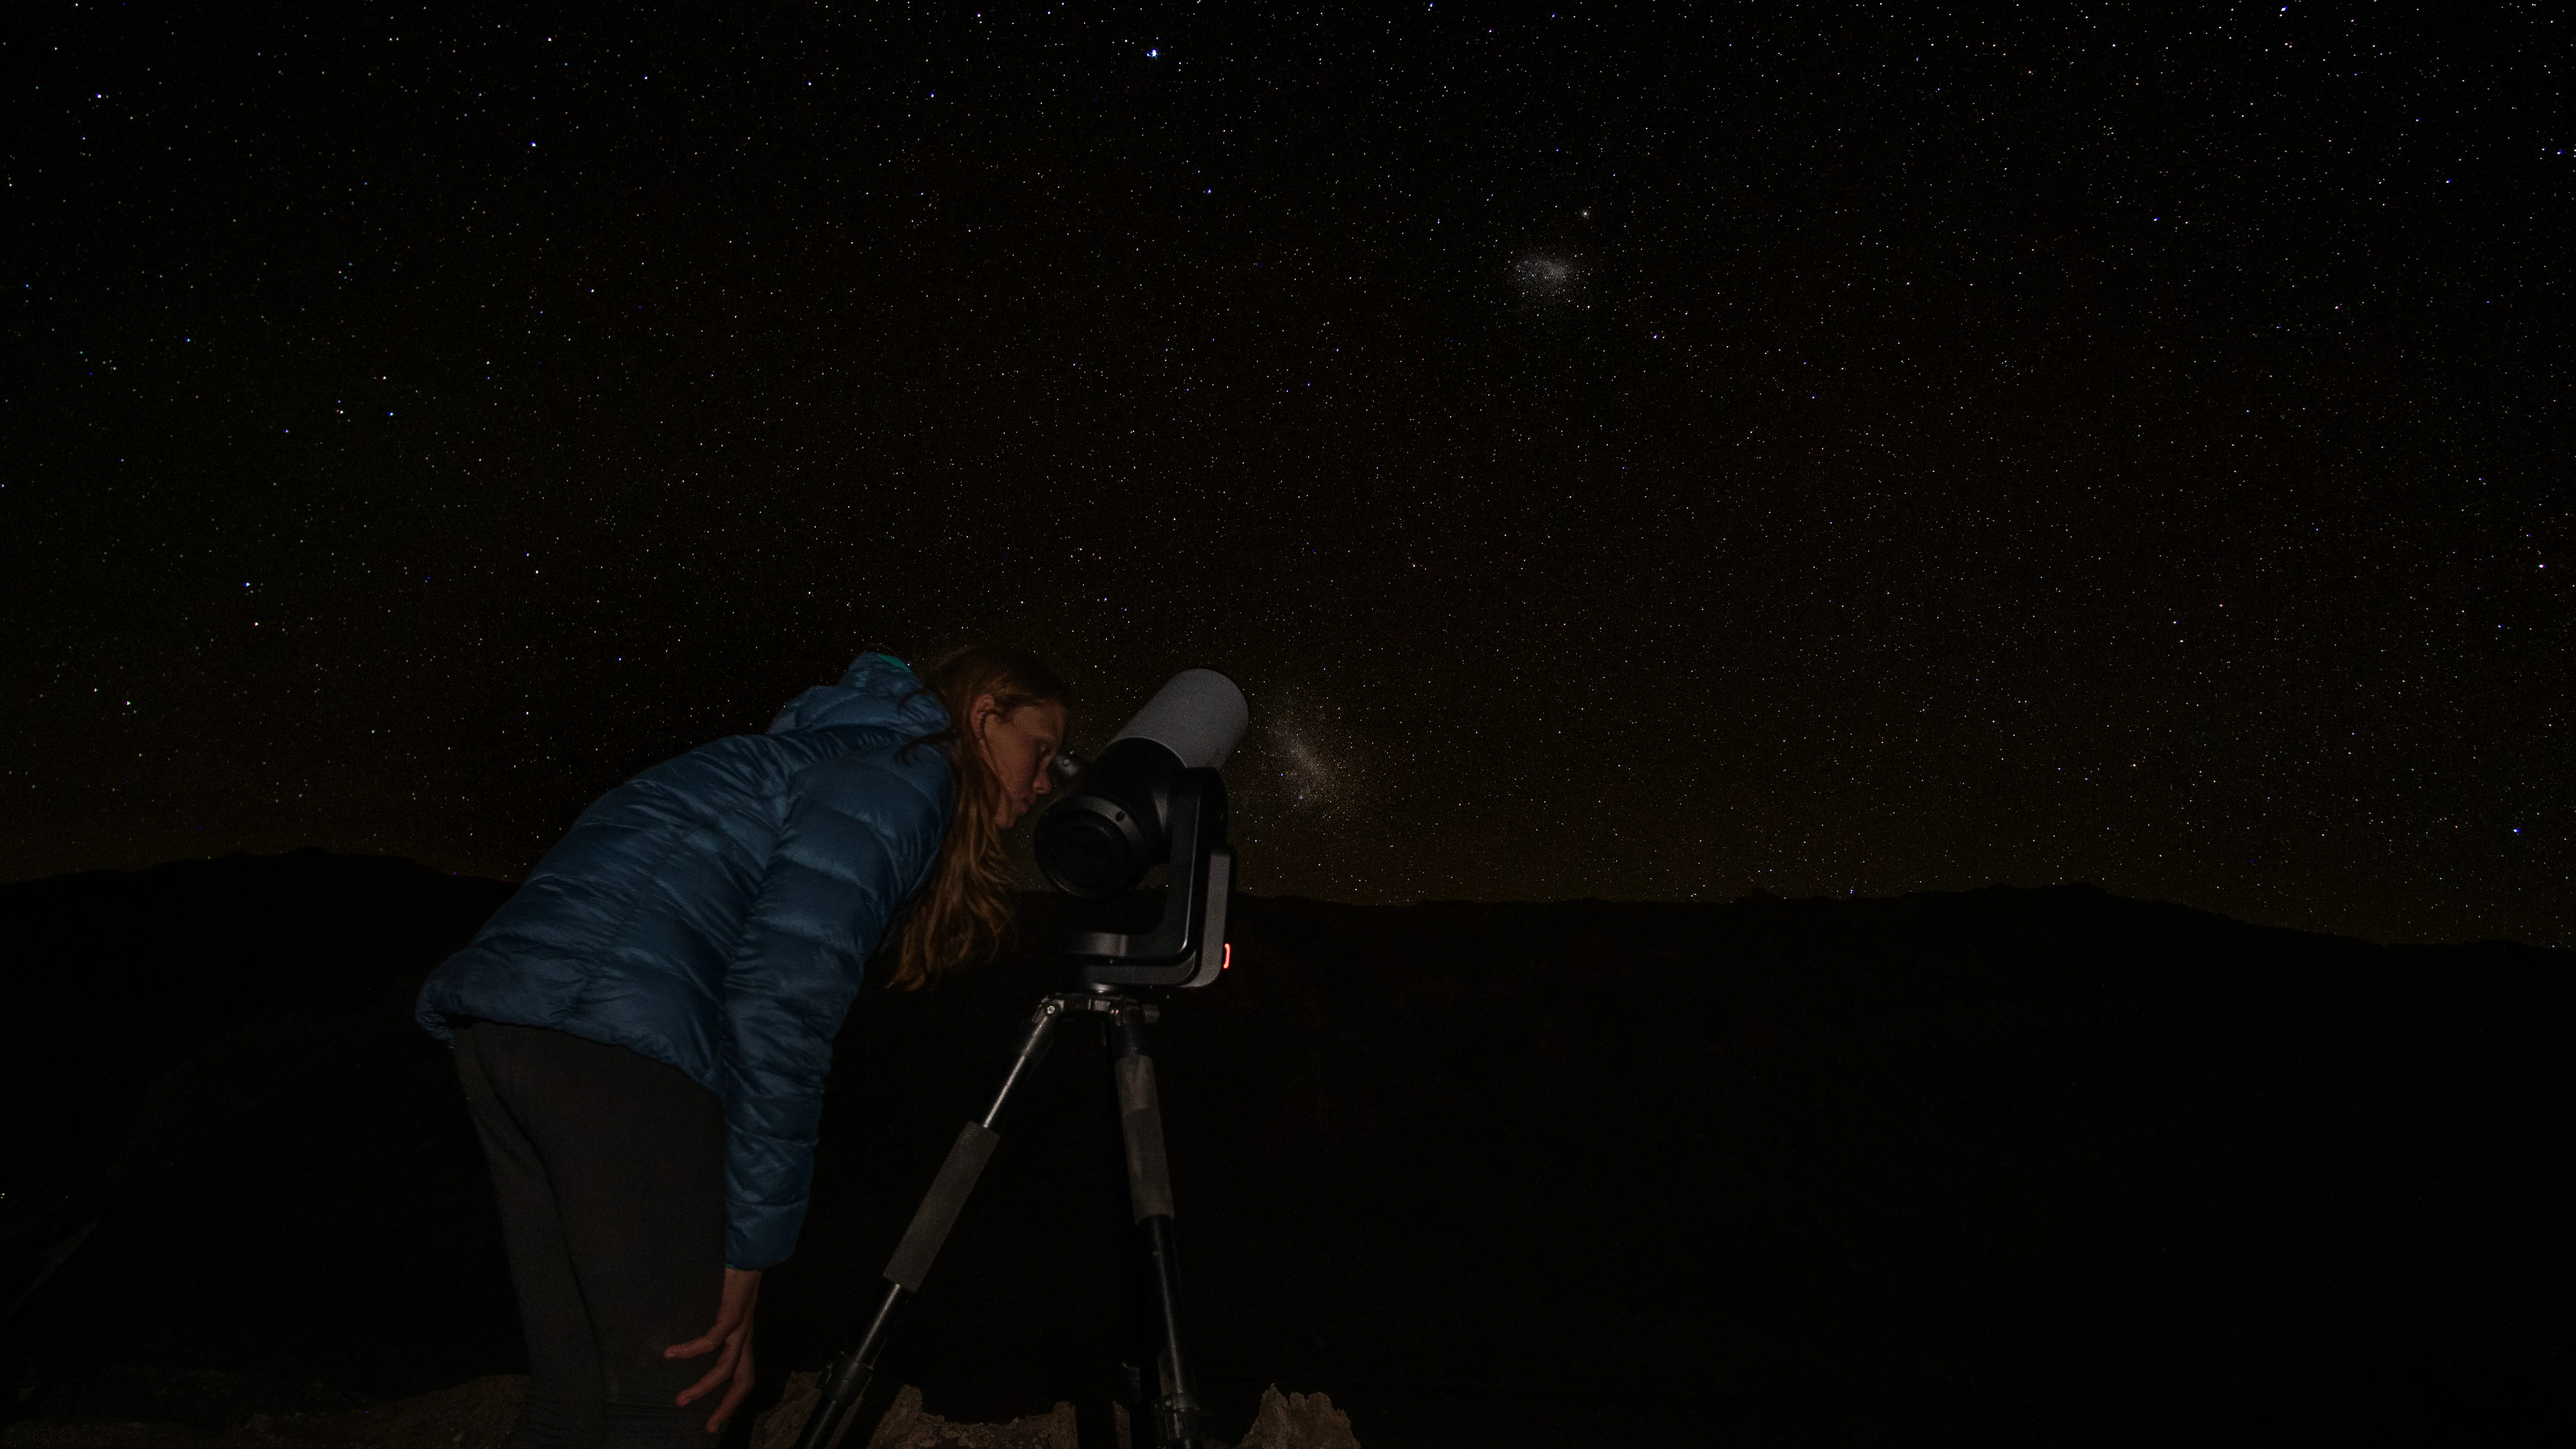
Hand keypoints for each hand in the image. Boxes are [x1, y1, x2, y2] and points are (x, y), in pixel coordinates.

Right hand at [667, 1266, 761, 1432]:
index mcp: (743, 1339)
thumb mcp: (722, 1312)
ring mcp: (740, 1326)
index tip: (714, 1422)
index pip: (744, 1378)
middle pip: (742, 1380)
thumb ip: (714, 1330)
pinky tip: (673, 1353)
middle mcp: (745, 1337)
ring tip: (681, 1399)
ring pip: (726, 1366)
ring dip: (704, 1386)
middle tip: (709, 1427)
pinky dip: (693, 1349)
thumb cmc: (731, 1281)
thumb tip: (689, 1346)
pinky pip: (713, 1339)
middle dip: (726, 1406)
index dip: (732, 1401)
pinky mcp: (733, 1312)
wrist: (747, 1252)